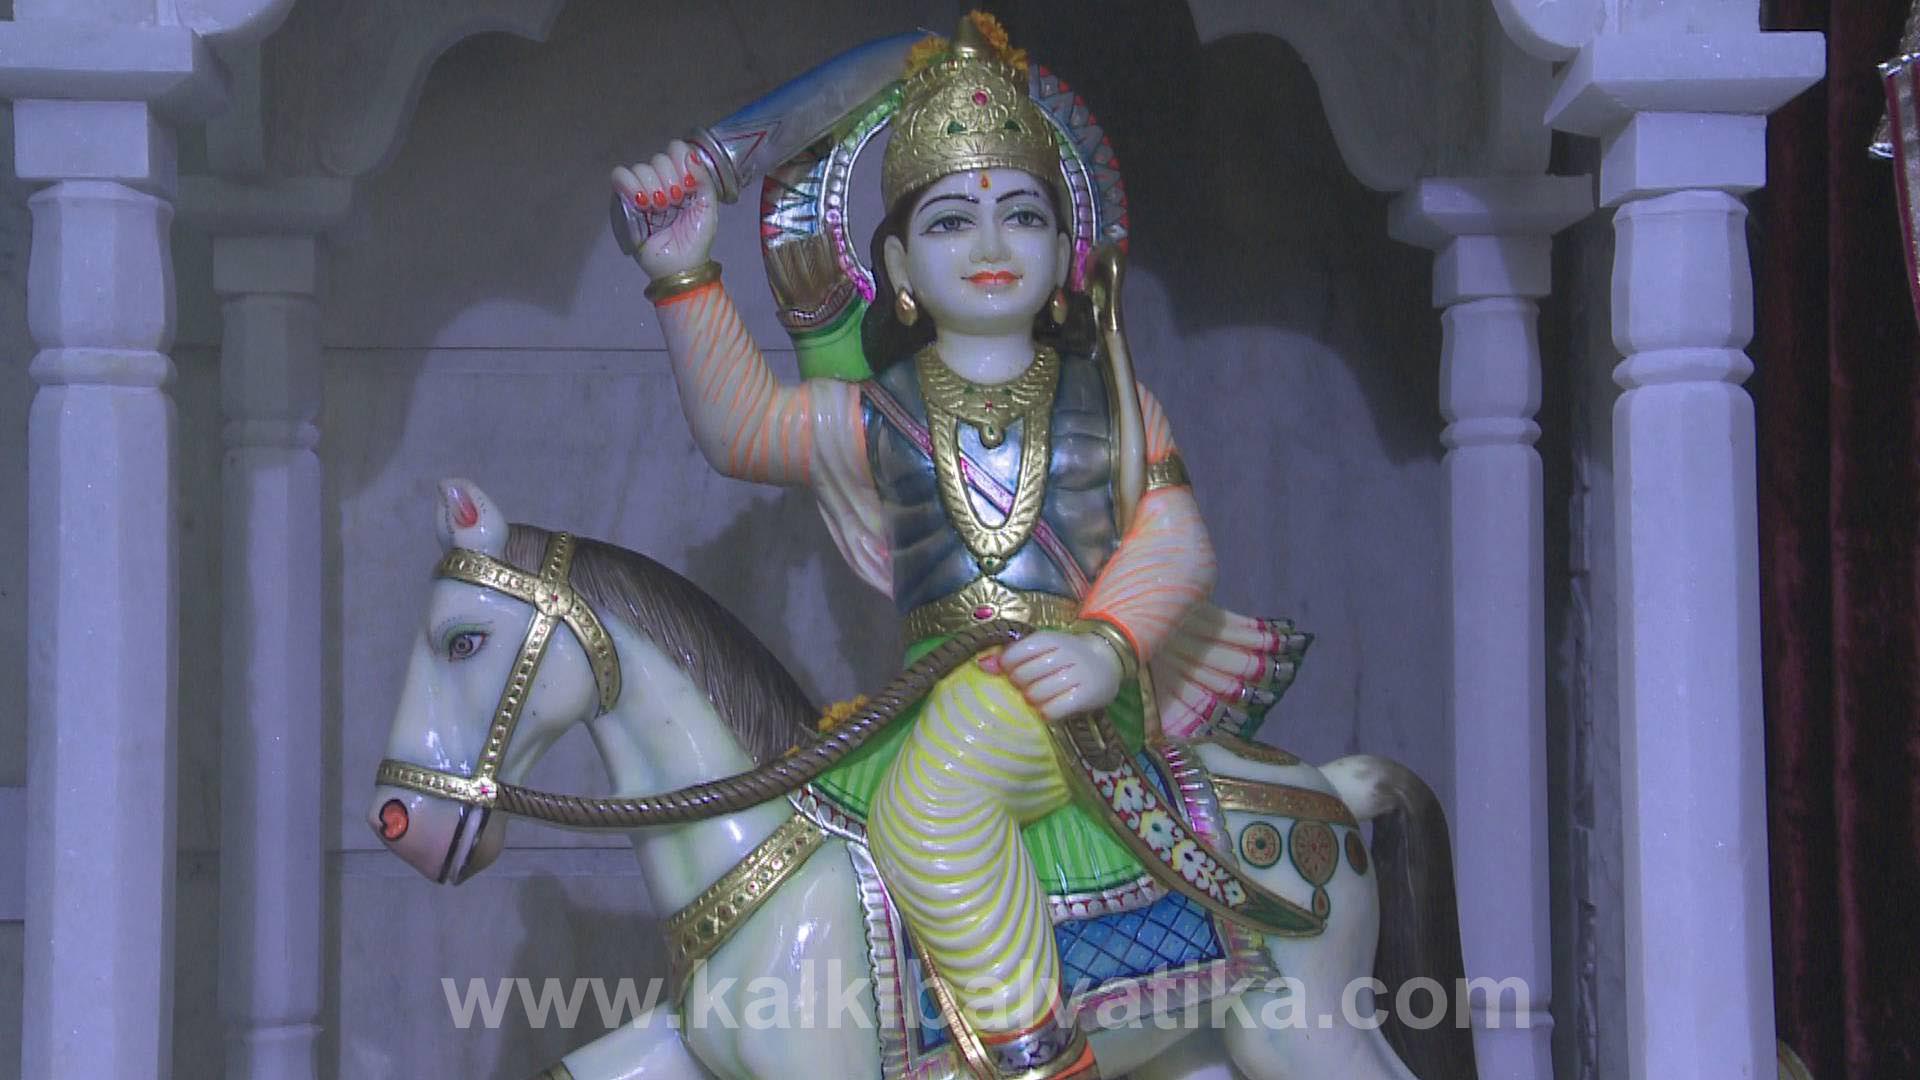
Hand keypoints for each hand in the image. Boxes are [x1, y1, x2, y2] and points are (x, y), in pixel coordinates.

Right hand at [611, 139, 718, 279]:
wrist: (680, 265)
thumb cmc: (696, 240)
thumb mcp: (708, 208)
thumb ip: (704, 180)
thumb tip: (690, 155)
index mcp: (682, 178)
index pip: (676, 149)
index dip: (681, 163)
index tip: (688, 186)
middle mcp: (661, 180)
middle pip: (659, 158)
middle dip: (670, 181)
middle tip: (675, 203)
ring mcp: (642, 190)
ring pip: (641, 168)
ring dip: (653, 188)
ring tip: (660, 209)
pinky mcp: (625, 200)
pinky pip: (621, 177)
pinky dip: (632, 187)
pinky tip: (643, 205)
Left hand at [978, 629, 1122, 722]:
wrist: (1107, 660)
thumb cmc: (1065, 656)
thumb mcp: (1042, 648)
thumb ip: (1012, 655)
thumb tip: (981, 665)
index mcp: (1051, 638)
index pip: (1016, 653)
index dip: (1008, 667)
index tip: (1014, 671)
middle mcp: (1067, 653)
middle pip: (1024, 676)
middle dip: (1020, 685)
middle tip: (1027, 687)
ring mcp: (1079, 674)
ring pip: (1037, 694)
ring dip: (1033, 700)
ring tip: (1039, 697)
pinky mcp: (1088, 695)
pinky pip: (1055, 709)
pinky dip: (1047, 712)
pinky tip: (1049, 709)